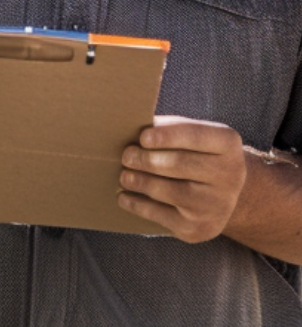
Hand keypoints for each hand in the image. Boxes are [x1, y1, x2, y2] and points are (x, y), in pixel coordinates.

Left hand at [117, 116, 245, 241]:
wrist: (218, 198)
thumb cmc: (194, 156)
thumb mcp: (190, 136)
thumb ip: (166, 128)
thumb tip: (128, 125)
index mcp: (227, 145)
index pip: (196, 136)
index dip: (167, 136)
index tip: (143, 137)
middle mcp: (230, 175)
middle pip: (179, 164)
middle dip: (145, 159)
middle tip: (126, 156)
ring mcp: (217, 205)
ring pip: (168, 190)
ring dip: (138, 181)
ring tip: (124, 176)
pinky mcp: (199, 228)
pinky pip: (160, 214)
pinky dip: (136, 204)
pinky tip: (124, 197)